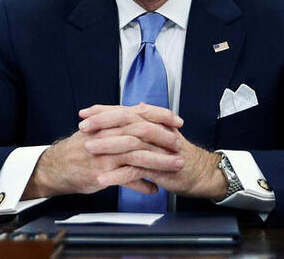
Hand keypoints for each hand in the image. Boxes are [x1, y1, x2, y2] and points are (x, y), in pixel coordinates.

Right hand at [22, 104, 183, 198]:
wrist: (55, 166)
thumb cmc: (80, 147)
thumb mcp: (100, 127)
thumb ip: (122, 118)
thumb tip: (143, 108)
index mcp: (109, 121)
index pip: (140, 112)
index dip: (161, 115)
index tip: (178, 121)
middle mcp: (108, 134)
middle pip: (142, 132)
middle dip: (165, 138)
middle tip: (180, 144)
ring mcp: (105, 154)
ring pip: (138, 154)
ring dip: (160, 161)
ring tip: (176, 166)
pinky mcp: (101, 173)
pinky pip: (126, 178)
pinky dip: (142, 184)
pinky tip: (154, 188)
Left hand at [81, 104, 227, 199]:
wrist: (200, 172)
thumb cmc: (178, 153)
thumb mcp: (164, 133)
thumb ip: (150, 119)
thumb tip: (139, 105)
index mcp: (154, 121)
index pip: (126, 110)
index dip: (104, 111)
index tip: (84, 113)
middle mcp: (156, 131)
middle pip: (127, 121)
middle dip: (103, 123)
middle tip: (83, 127)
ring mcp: (158, 149)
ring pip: (130, 143)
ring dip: (108, 146)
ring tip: (88, 149)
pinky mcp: (159, 169)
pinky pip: (136, 170)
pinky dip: (118, 175)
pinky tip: (103, 178)